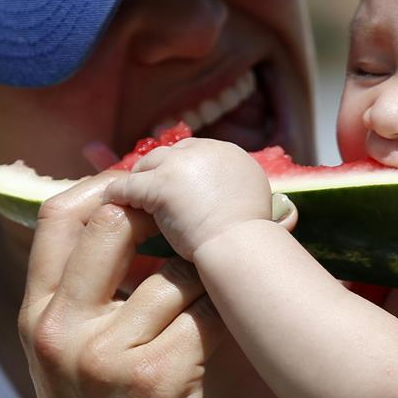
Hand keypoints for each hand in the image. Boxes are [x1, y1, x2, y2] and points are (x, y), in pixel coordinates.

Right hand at [18, 172, 227, 397]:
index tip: (146, 187)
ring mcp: (110, 353)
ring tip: (218, 295)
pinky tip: (231, 329)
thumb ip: (89, 288)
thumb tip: (131, 213)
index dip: (107, 186)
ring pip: (178, 274)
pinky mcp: (160, 377)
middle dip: (164, 219)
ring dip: (207, 282)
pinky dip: (227, 316)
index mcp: (40, 314)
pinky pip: (209, 316)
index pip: (60, 217)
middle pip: (116, 226)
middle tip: (196, 226)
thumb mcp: (71, 351)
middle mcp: (65, 328)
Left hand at [103, 138, 271, 259]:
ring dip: (134, 182)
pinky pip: (129, 187)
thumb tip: (289, 214)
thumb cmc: (256, 241)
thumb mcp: (262, 212)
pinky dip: (117, 196)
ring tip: (120, 200)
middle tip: (139, 192)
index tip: (170, 186)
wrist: (244, 247)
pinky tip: (109, 206)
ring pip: (145, 167)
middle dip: (153, 172)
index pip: (195, 153)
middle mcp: (207, 151)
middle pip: (168, 153)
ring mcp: (181, 164)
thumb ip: (256, 203)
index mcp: (232, 156)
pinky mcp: (160, 183)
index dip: (179, 170)